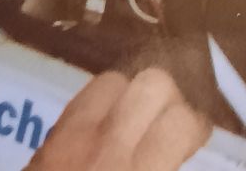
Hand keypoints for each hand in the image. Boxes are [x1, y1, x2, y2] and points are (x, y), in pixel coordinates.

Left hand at [28, 69, 210, 170]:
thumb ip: (159, 167)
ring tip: (135, 126)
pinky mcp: (48, 141)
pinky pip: (81, 101)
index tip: (195, 142)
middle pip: (153, 84)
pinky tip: (105, 133)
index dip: (196, 127)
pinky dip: (101, 107)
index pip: (181, 121)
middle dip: (169, 101)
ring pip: (114, 82)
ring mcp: (70, 139)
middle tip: (167, 129)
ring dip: (133, 97)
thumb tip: (173, 157)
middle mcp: (106, 149)